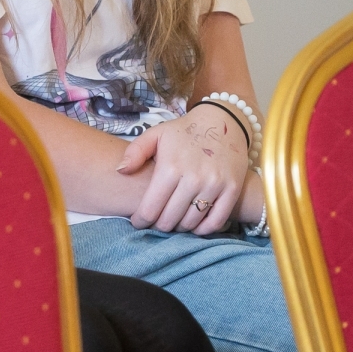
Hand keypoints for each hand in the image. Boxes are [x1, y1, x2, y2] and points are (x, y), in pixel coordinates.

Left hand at [119, 103, 249, 234]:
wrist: (222, 121)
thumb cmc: (183, 131)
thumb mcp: (155, 134)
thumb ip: (135, 152)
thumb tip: (120, 171)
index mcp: (170, 167)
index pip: (151, 208)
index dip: (141, 220)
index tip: (137, 222)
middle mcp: (193, 179)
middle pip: (170, 219)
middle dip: (158, 225)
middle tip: (154, 223)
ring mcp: (215, 185)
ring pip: (191, 222)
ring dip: (179, 228)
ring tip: (172, 222)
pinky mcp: (232, 190)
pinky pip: (216, 221)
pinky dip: (203, 230)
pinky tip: (193, 226)